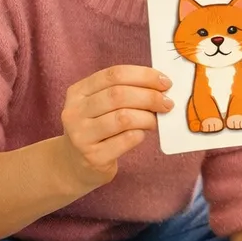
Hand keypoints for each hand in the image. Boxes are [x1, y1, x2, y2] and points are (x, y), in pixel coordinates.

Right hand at [57, 65, 174, 190]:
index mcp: (78, 92)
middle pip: (119, 95)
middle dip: (150, 96)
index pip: (114, 75)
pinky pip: (127, 139)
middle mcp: (74, 112)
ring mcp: (81, 136)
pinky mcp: (94, 157)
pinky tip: (141, 135)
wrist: (75, 166)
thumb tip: (161, 87)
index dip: (144, 75)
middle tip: (168, 103)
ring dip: (148, 117)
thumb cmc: (97, 131)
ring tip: (155, 121)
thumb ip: (124, 93)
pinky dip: (141, 134)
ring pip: (123, 117)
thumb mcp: (100, 107)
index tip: (165, 82)